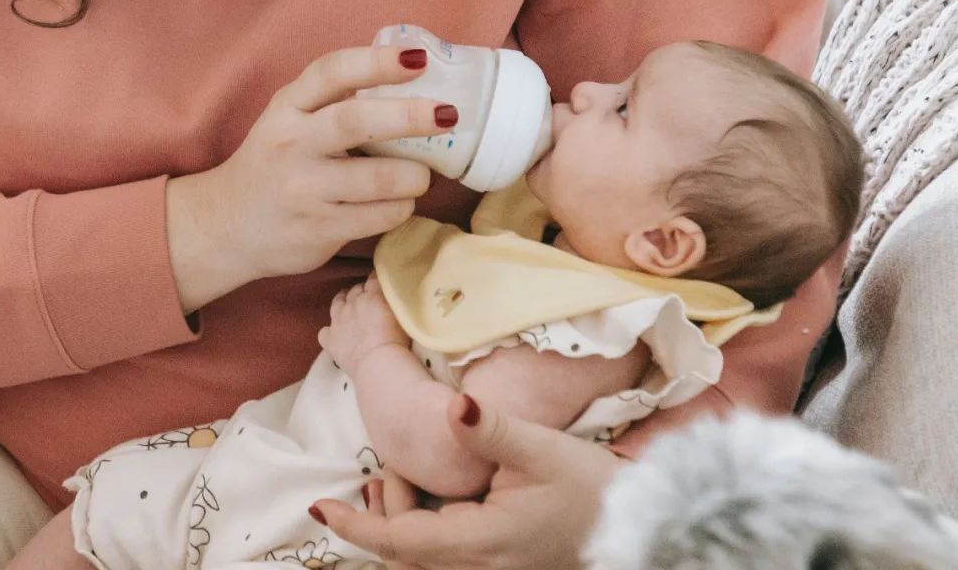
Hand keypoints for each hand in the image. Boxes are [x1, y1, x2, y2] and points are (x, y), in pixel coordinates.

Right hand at [166, 45, 455, 312]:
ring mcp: (303, 190)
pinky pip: (378, 217)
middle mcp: (291, 145)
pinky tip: (400, 203)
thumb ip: (334, 98)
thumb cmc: (276, 163)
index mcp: (287, 107)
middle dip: (409, 116)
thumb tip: (410, 69)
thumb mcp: (291, 119)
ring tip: (421, 175)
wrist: (226, 226)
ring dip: (415, 176)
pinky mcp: (317, 230)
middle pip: (356, 122)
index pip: (331, 72)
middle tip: (446, 114)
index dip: (377, 62)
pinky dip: (401, 208)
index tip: (419, 59)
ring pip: (379, 179)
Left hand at [313, 395, 625, 569]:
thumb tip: (451, 404)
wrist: (636, 522)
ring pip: (421, 559)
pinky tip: (428, 500)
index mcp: (480, 542)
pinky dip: (421, 533)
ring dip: (399, 525)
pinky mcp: (496, 564)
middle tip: (383, 468)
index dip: (357, 527)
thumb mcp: (542, 450)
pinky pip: (442, 557)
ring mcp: (487, 569)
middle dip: (379, 516)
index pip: (400, 541)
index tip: (320, 510)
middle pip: (404, 553)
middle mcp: (477, 566)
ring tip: (396, 480)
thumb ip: (490, 429)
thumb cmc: (593, 489)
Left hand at [319, 273, 410, 376]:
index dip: (376, 278)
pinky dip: (330, 331)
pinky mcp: (330, 340)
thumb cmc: (399, 341)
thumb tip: (394, 294)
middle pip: (355, 289)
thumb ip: (395, 301)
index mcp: (372, 295)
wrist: (378, 365)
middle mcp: (352, 303)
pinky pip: (324, 332)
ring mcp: (338, 321)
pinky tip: (336, 335)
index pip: (373, 279)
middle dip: (361, 291)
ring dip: (343, 301)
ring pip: (337, 303)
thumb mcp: (403, 315)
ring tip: (349, 305)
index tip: (381, 281)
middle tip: (369, 298)